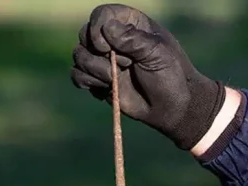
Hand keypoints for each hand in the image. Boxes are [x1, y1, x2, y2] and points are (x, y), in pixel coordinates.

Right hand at [70, 3, 225, 149]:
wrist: (171, 108)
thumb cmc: (169, 76)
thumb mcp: (157, 53)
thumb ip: (132, 39)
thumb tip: (107, 29)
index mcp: (129, 23)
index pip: (101, 15)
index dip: (97, 28)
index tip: (106, 47)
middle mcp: (113, 39)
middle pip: (84, 34)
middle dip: (99, 53)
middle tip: (125, 65)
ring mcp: (104, 60)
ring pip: (79, 55)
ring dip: (94, 69)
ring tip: (114, 80)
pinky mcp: (98, 80)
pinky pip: (77, 75)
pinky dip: (87, 82)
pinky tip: (106, 88)